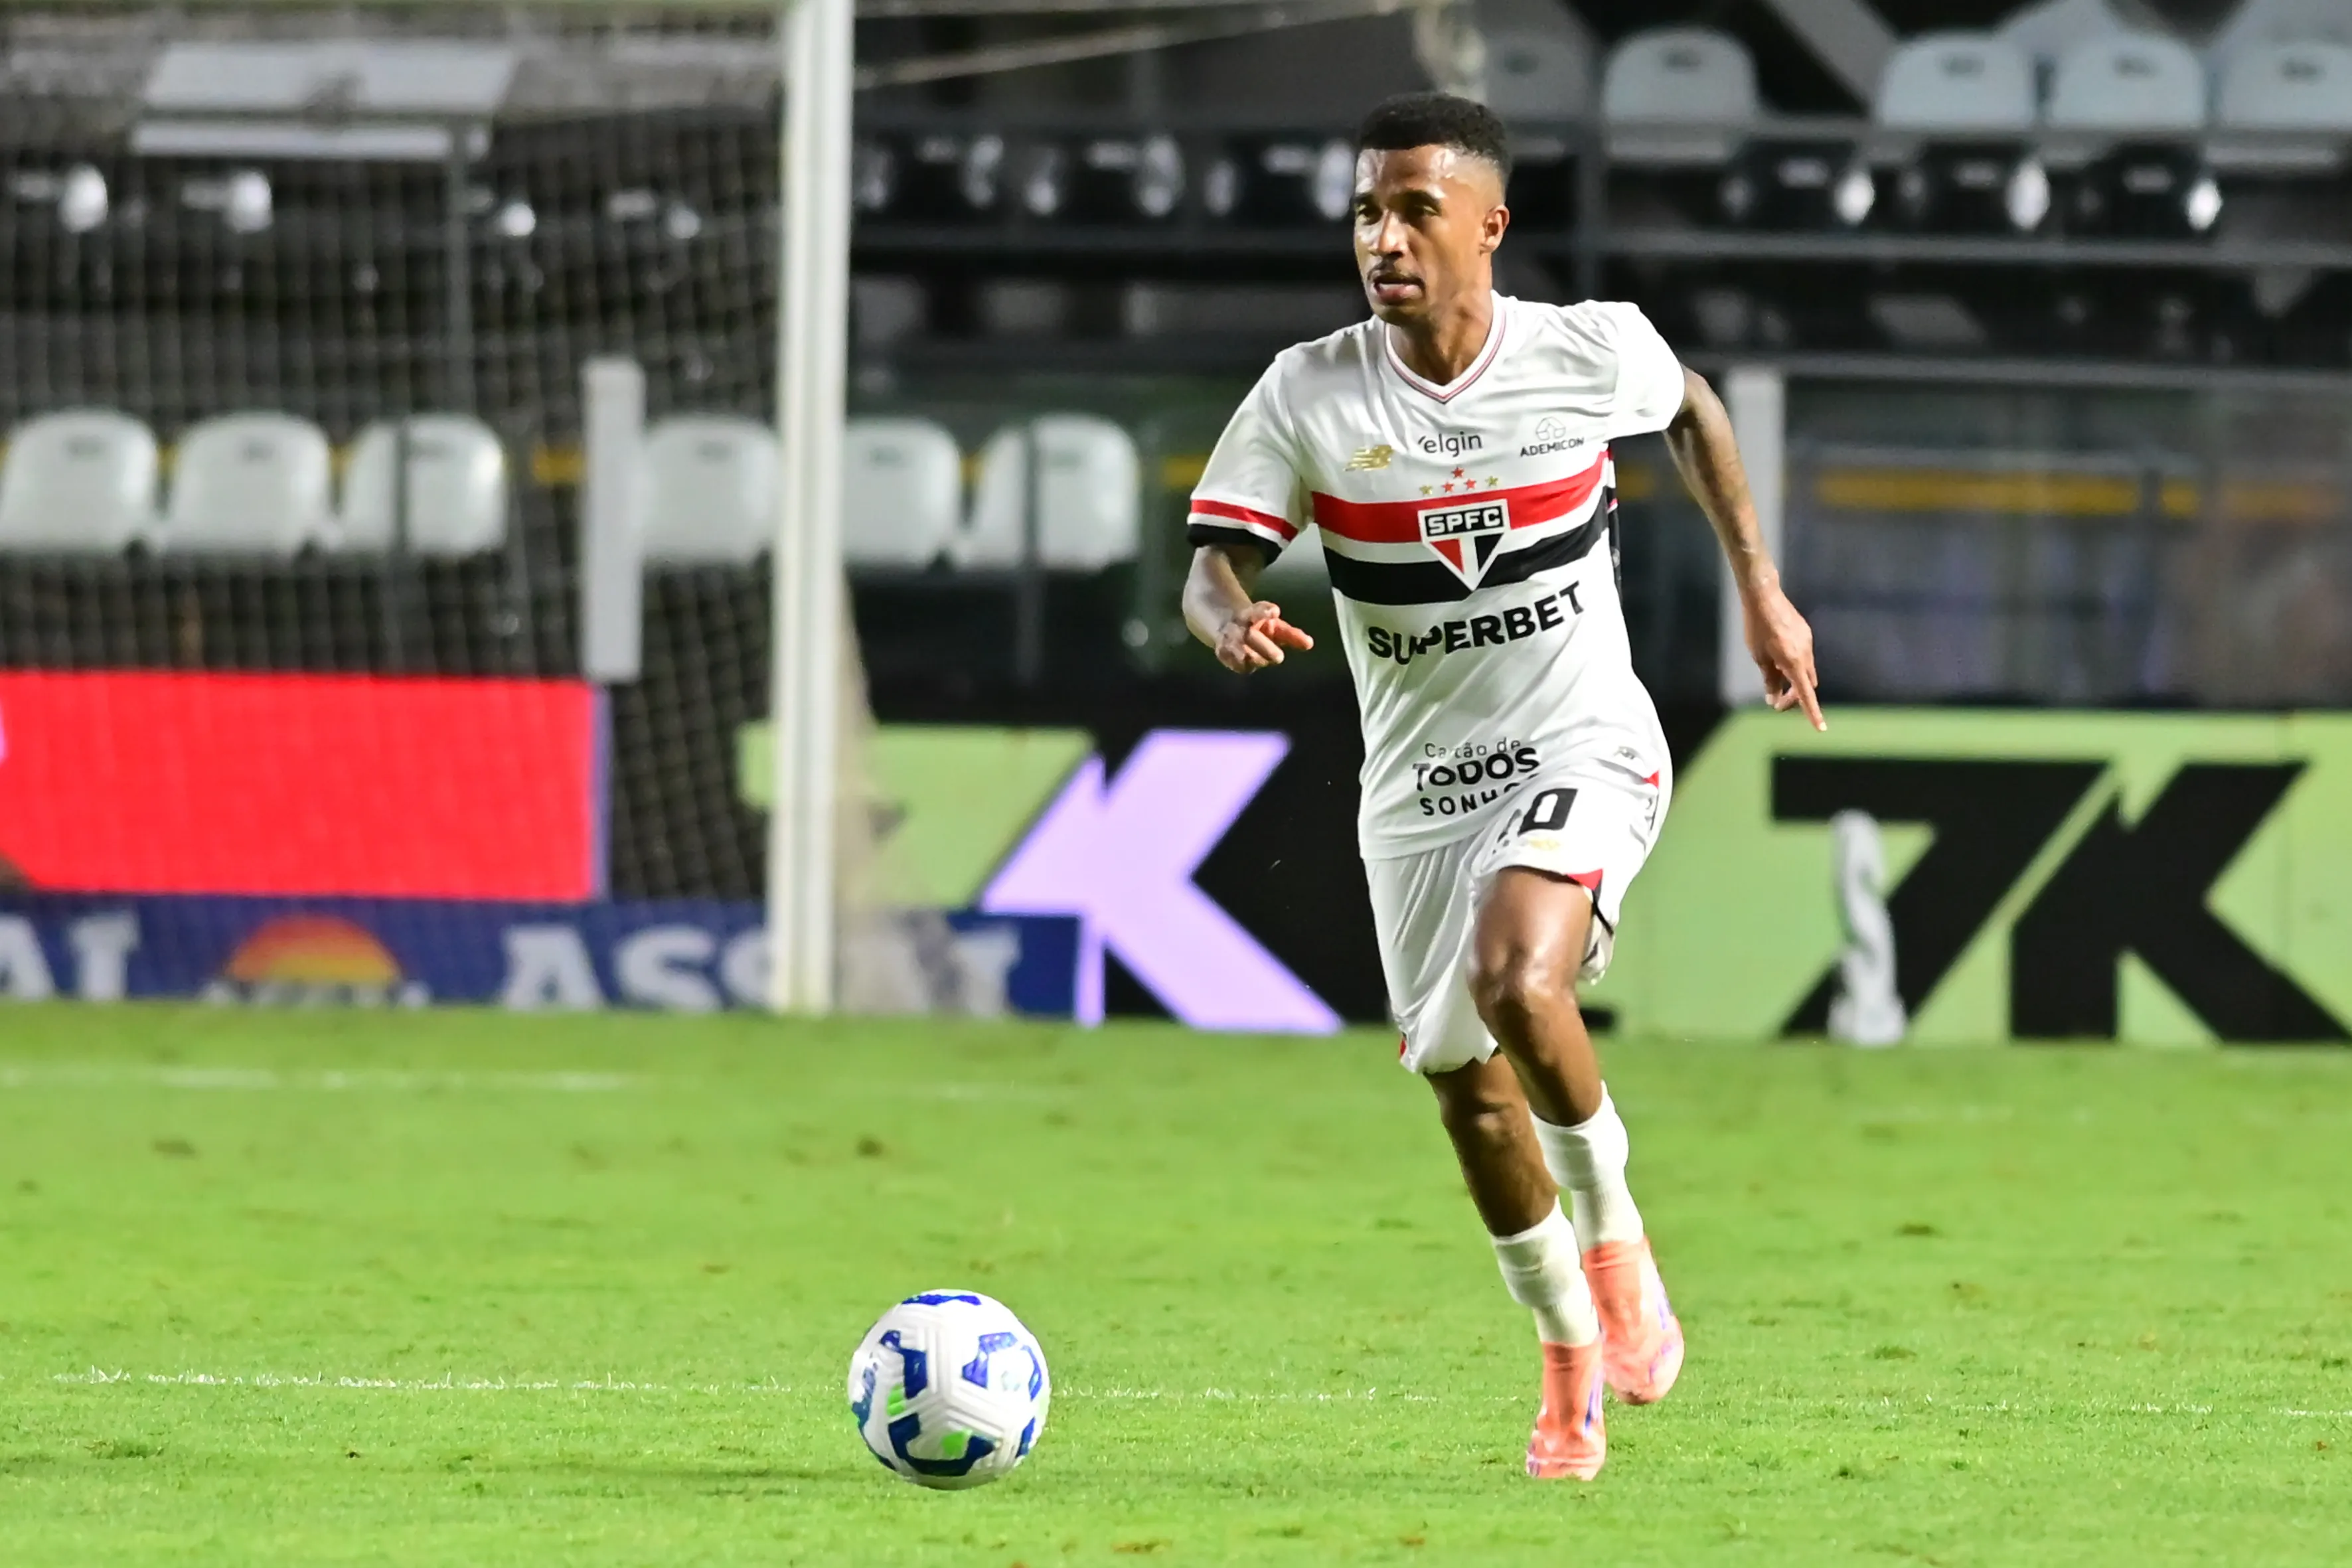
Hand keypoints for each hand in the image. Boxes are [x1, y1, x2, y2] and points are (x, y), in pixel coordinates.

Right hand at [1215, 601, 1313, 672]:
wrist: (1227, 626)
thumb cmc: (1259, 627)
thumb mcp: (1276, 627)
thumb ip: (1292, 635)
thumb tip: (1309, 644)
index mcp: (1251, 614)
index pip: (1257, 610)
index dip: (1264, 611)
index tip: (1275, 612)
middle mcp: (1238, 625)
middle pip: (1249, 636)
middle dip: (1264, 647)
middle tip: (1279, 657)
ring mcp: (1228, 639)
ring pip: (1238, 650)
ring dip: (1251, 657)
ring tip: (1263, 661)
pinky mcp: (1222, 652)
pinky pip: (1231, 660)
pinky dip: (1240, 664)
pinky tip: (1248, 666)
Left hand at [1743, 584, 1824, 729]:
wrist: (1764, 597)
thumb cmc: (1756, 628)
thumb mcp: (1759, 657)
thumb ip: (1769, 679)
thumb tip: (1773, 698)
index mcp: (1794, 663)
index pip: (1806, 694)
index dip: (1812, 712)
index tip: (1820, 728)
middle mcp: (1806, 654)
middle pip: (1807, 684)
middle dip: (1795, 697)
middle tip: (1776, 702)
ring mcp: (1808, 643)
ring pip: (1806, 670)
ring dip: (1795, 681)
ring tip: (1775, 680)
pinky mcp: (1805, 634)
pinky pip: (1804, 656)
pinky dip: (1795, 666)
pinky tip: (1779, 660)